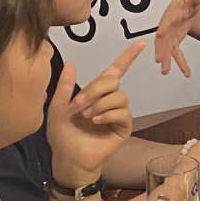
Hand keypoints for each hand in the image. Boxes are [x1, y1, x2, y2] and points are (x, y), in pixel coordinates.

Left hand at [46, 41, 143, 187]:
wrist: (67, 157)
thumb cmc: (62, 135)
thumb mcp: (58, 107)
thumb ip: (64, 86)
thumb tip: (72, 64)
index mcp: (97, 92)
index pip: (117, 70)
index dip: (128, 56)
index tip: (141, 43)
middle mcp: (111, 100)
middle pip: (113, 81)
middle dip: (95, 89)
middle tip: (79, 103)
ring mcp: (118, 114)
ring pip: (118, 97)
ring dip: (100, 104)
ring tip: (86, 116)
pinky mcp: (123, 128)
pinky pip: (122, 113)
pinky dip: (107, 114)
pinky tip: (95, 120)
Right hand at [155, 0, 199, 75]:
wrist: (185, 8)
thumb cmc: (186, 3)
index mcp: (171, 15)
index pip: (166, 21)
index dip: (163, 27)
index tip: (160, 33)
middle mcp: (167, 27)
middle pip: (162, 40)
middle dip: (160, 50)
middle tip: (159, 60)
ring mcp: (169, 36)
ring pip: (166, 50)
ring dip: (166, 60)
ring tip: (165, 71)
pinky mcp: (174, 42)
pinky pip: (176, 54)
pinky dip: (181, 64)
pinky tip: (186, 72)